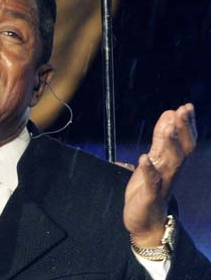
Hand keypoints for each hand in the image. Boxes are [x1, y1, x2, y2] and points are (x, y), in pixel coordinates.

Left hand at [123, 103, 196, 246]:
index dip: (186, 125)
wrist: (146, 223)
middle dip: (182, 130)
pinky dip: (148, 171)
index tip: (186, 107)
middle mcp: (170, 172)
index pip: (184, 141)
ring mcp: (161, 184)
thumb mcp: (154, 160)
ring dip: (169, 145)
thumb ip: (160, 140)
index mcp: (171, 163)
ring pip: (170, 163)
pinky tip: (143, 158)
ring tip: (168, 128)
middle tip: (182, 111)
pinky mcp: (149, 196)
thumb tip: (168, 115)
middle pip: (182, 149)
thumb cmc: (150, 189)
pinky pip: (151, 183)